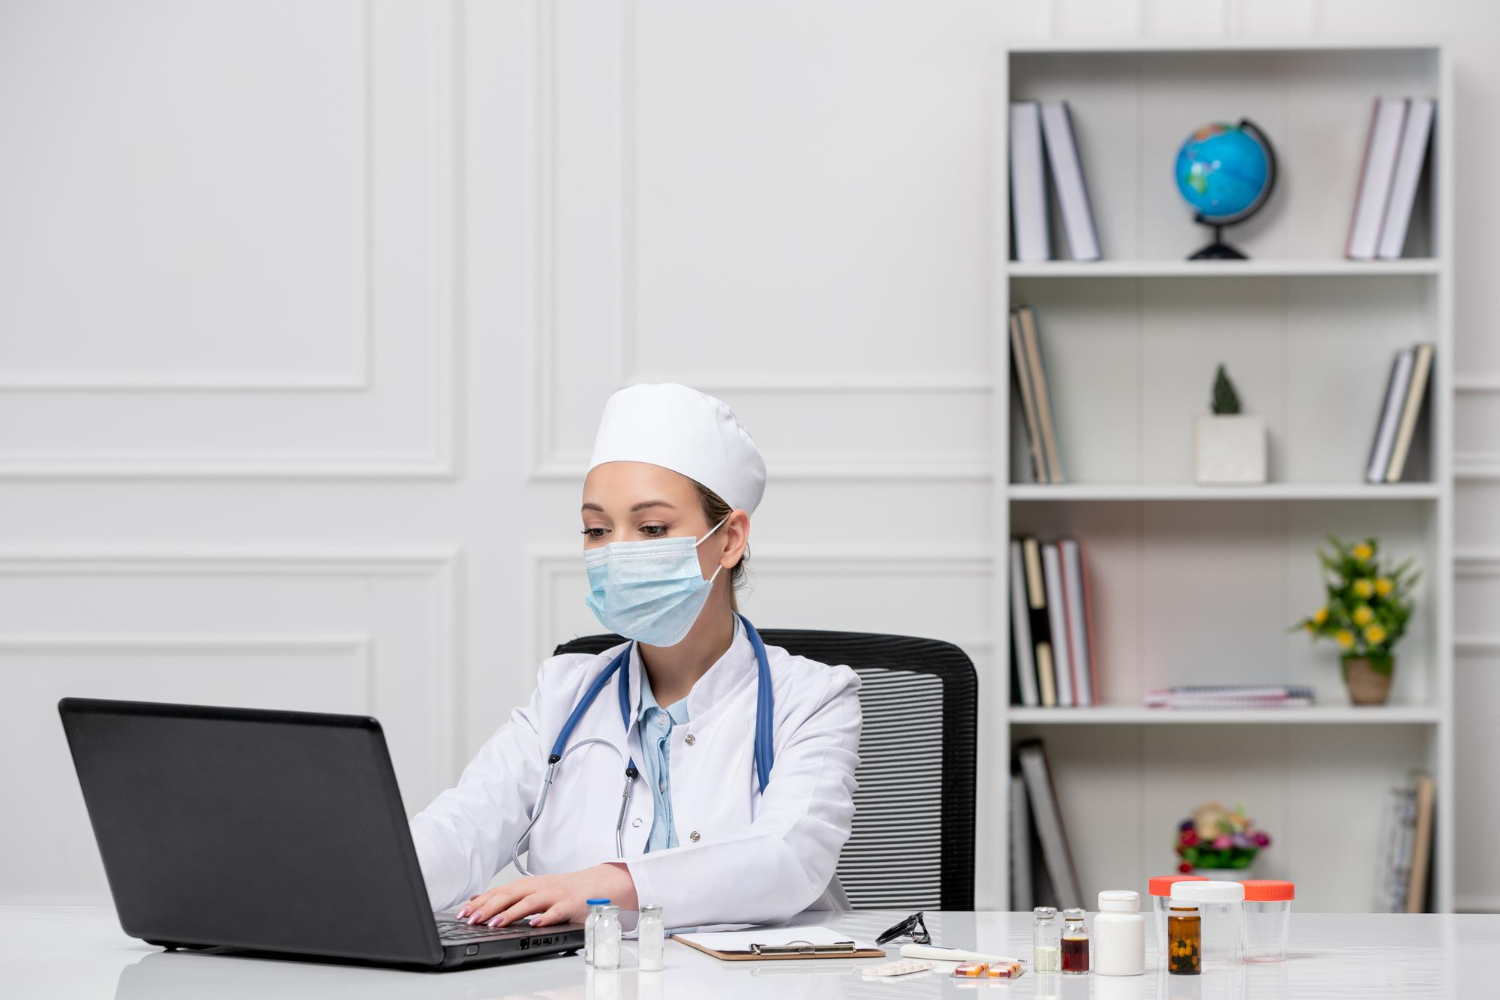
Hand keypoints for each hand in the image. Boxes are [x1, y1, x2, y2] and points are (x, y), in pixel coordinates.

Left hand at [456, 862, 636, 927]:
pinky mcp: (570, 906)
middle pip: (510, 895)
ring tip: (495, 923)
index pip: (499, 892)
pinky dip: (545, 918)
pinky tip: (535, 925)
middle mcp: (538, 888)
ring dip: (511, 912)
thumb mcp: (531, 889)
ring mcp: (555, 896)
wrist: (597, 884)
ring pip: (530, 903)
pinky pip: (556, 912)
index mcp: (527, 885)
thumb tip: (476, 899)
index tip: (463, 913)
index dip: (480, 902)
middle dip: (489, 907)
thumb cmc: (562, 890)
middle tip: (472, 920)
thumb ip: (506, 895)